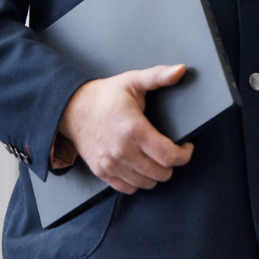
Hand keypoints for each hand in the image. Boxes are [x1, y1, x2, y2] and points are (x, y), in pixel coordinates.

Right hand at [55, 64, 193, 194]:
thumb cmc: (104, 96)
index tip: (186, 147)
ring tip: (156, 158)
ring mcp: (111, 165)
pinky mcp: (102, 172)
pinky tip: (139, 166)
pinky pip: (128, 188)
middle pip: (161, 173)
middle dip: (171, 164)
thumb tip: (180, 70)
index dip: (184, 155)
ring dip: (155, 173)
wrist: (72, 108)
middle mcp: (122, 151)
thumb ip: (158, 76)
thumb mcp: (133, 80)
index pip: (168, 156)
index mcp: (134, 129)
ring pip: (146, 184)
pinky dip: (138, 181)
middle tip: (171, 151)